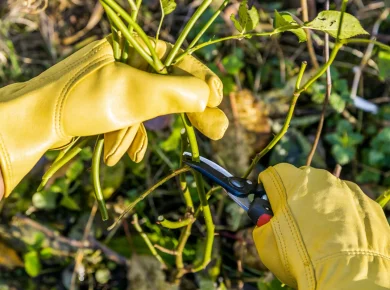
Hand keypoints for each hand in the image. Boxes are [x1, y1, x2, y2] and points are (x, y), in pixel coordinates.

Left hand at [0, 36, 227, 197]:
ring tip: (125, 152)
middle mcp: (125, 61)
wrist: (32, 124)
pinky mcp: (107, 104)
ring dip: (138, 132)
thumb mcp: (132, 94)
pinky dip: (126, 137)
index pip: (179, 59)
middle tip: (217, 131)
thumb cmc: (80, 103)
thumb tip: (209, 96)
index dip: (202, 80)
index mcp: (130, 46)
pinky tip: (119, 152)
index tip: (219, 100)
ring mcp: (115, 83)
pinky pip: (130, 119)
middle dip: (187, 112)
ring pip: (148, 108)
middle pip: (169, 85)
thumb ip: (174, 92)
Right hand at [253, 164, 389, 288]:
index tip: (269, 203)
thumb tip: (265, 219)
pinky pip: (348, 203)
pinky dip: (341, 215)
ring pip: (326, 190)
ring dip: (319, 204)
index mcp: (290, 181)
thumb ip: (261, 223)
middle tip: (293, 220)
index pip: (273, 174)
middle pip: (301, 180)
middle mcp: (319, 178)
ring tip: (319, 231)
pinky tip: (339, 235)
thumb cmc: (298, 257)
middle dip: (294, 195)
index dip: (267, 188)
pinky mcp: (366, 203)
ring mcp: (346, 189)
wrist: (347, 276)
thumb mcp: (265, 242)